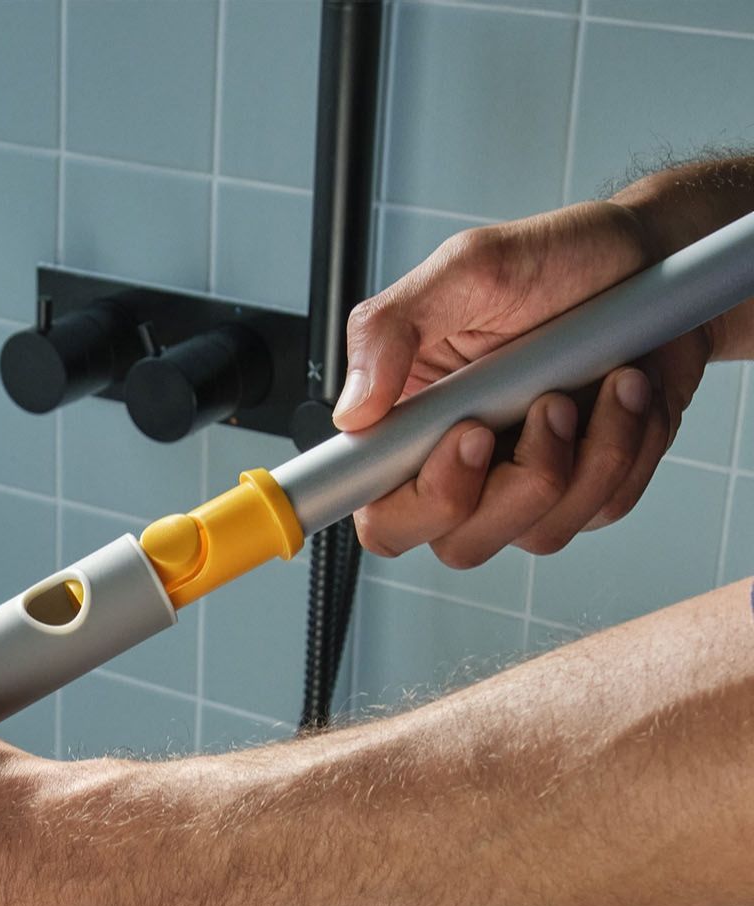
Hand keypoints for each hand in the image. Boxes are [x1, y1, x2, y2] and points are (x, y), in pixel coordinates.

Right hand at [336, 199, 712, 568]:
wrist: (656, 258)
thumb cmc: (560, 262)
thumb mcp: (466, 269)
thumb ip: (389, 329)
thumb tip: (352, 412)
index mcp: (410, 430)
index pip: (381, 515)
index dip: (412, 507)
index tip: (467, 438)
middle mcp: (462, 470)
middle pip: (458, 544)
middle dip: (516, 484)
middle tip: (547, 403)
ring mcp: (524, 488)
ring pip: (538, 534)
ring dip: (588, 455)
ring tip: (606, 378)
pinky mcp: (587, 492)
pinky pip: (603, 509)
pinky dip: (629, 446)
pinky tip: (629, 393)